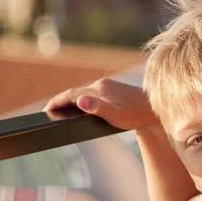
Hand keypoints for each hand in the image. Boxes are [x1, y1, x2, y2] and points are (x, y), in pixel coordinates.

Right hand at [43, 78, 158, 130]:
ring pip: (84, 91)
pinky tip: (82, 106)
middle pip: (76, 91)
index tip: (46, 110)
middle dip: (61, 100)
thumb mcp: (116, 116)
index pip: (71, 94)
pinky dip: (83, 98)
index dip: (57, 102)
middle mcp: (101, 84)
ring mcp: (107, 84)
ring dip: (72, 99)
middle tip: (50, 111)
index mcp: (99, 89)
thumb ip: (97, 109)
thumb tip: (79, 100)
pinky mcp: (113, 87)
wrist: (154, 109)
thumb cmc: (136, 116)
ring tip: (62, 110)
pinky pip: (92, 92)